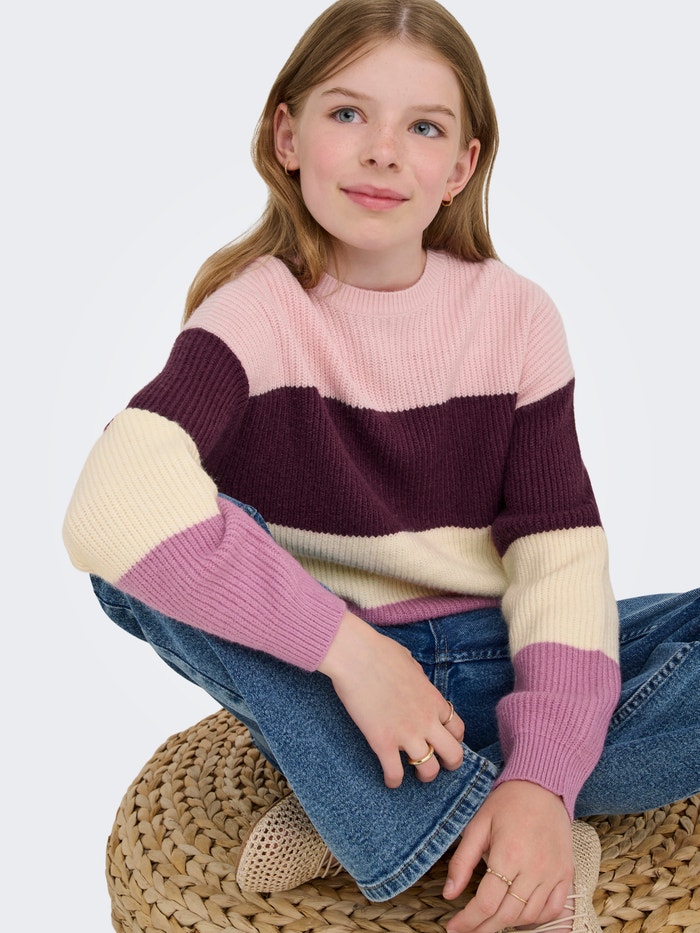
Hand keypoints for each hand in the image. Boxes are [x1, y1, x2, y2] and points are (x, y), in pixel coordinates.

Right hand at [319, 611, 464, 786]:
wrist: (357, 656)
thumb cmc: (380, 652)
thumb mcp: (410, 662)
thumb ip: (418, 678)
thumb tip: (413, 680)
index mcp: (434, 700)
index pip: (458, 729)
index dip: (453, 739)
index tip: (443, 741)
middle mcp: (427, 721)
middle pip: (453, 755)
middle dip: (449, 763)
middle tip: (439, 764)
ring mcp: (406, 734)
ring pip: (429, 770)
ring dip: (423, 775)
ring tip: (413, 772)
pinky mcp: (383, 742)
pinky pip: (395, 773)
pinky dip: (394, 781)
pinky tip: (390, 781)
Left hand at [443, 781, 573, 932]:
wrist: (543, 786)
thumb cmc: (507, 802)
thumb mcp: (478, 824)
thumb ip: (463, 860)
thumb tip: (449, 894)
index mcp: (508, 854)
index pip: (486, 902)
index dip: (468, 920)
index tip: (453, 928)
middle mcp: (534, 868)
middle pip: (507, 914)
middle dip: (484, 927)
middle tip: (468, 930)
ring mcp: (553, 873)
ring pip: (529, 916)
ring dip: (507, 924)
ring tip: (489, 922)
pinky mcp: (566, 873)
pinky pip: (553, 909)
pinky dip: (536, 919)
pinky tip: (519, 915)